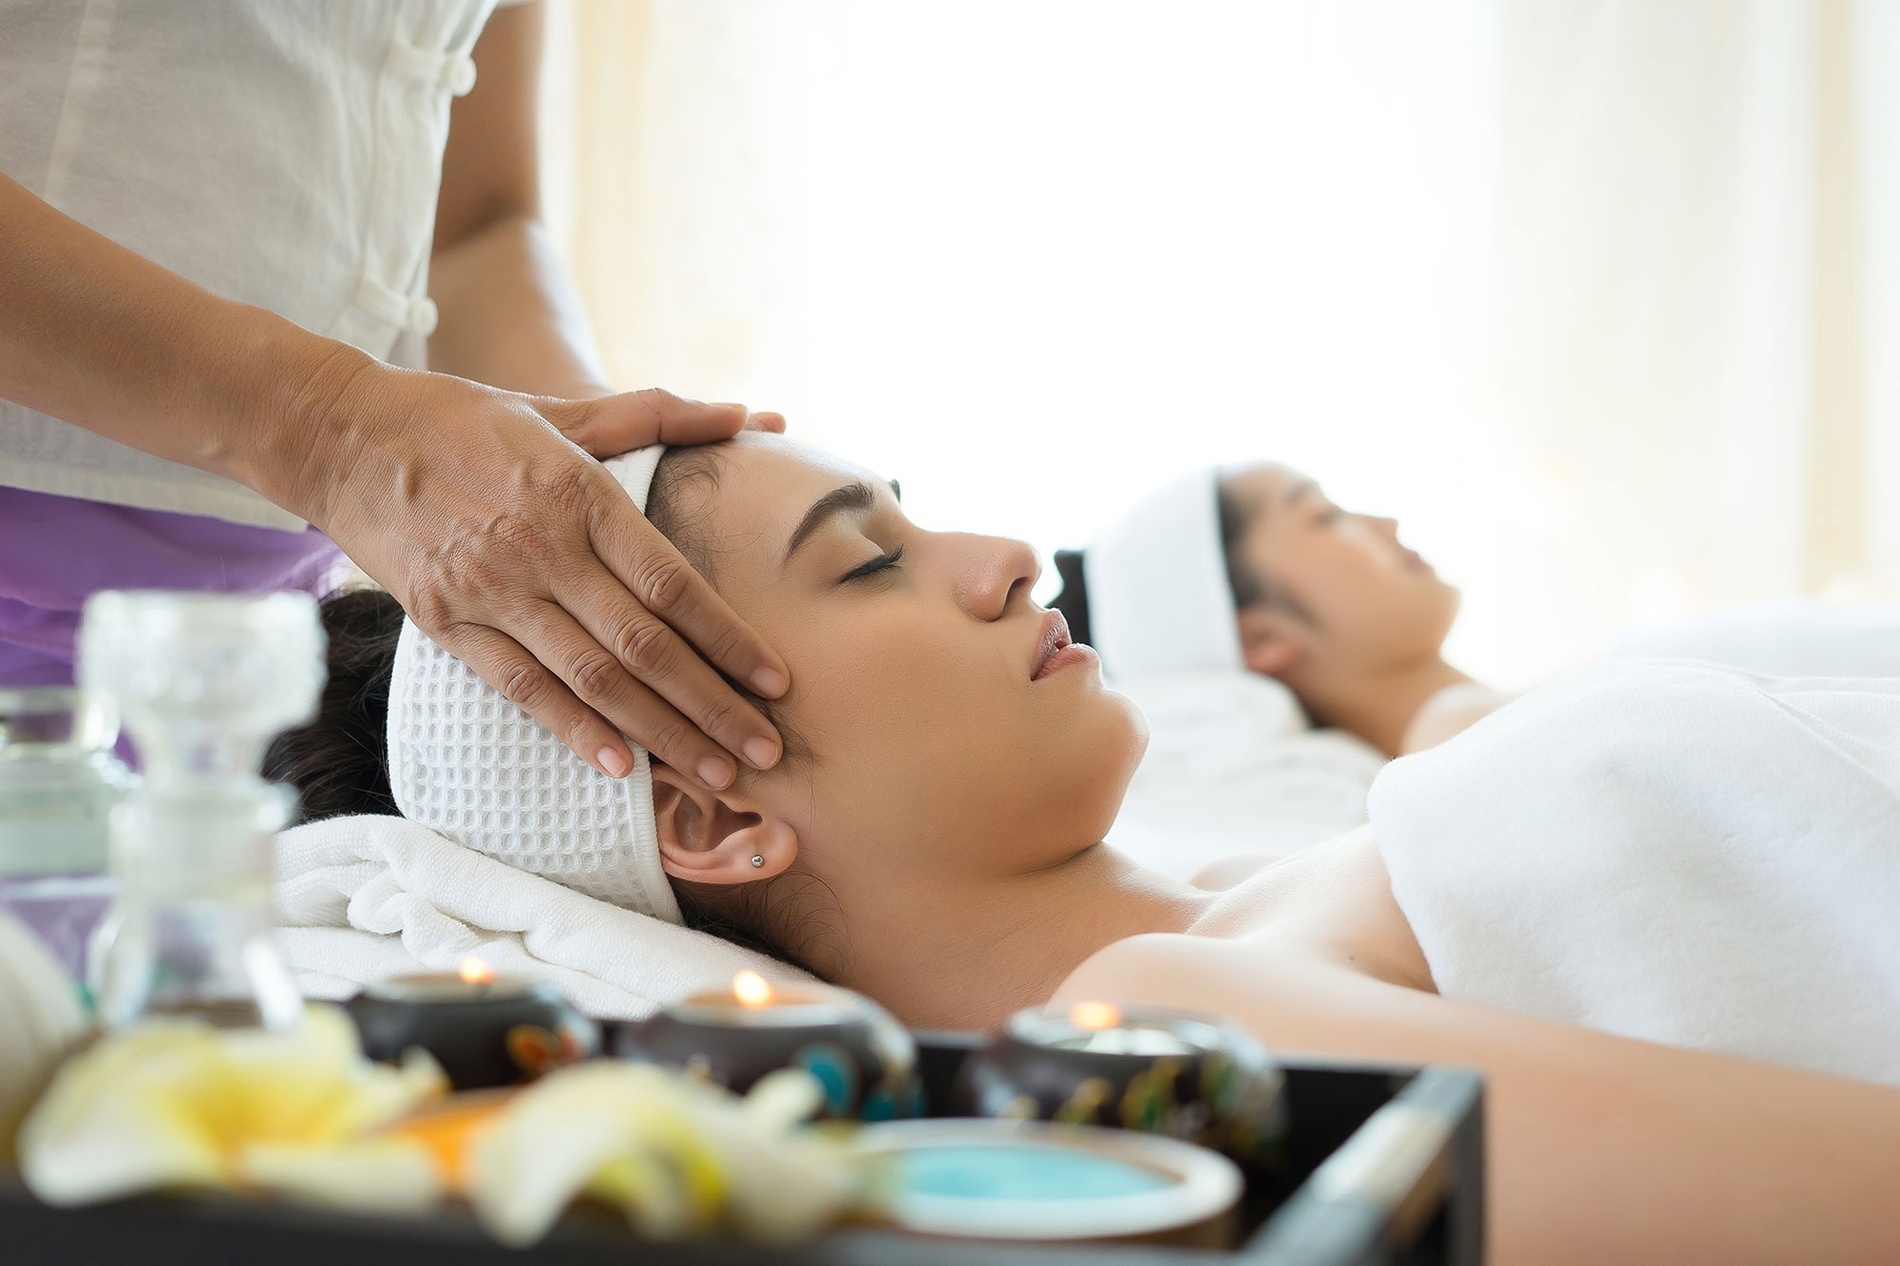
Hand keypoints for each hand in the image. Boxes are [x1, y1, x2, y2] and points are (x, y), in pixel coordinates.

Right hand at [280, 353, 788, 787]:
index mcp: (582, 494)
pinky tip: (621, 766)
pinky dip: (574, 731)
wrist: (344, 437)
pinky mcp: (447, 624)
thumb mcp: (561, 411)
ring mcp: (493, 592)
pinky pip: (522, 689)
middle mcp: (544, 549)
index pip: (674, 583)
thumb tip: (752, 415)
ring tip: (716, 773)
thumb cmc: (466, 421)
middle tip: (767, 753)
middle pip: (646, 646)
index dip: (730, 639)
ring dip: (661, 733)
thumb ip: (659, 418)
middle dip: (714, 706)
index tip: (778, 683)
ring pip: (594, 679)